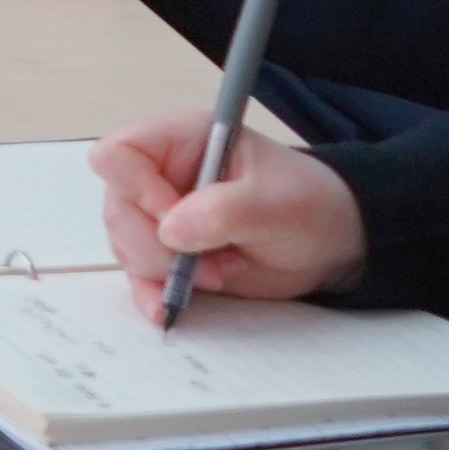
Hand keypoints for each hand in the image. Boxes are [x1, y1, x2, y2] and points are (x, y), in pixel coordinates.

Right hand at [87, 113, 365, 305]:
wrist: (330, 244)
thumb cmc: (309, 206)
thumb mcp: (279, 202)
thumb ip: (226, 209)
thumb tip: (170, 228)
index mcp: (183, 141)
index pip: (120, 153)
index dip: (137, 189)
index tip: (176, 219)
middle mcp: (161, 176)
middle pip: (118, 209)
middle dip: (157, 246)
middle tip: (209, 262)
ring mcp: (159, 217)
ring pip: (124, 246)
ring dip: (166, 271)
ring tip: (220, 273)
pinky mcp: (167, 254)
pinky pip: (138, 277)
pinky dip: (151, 294)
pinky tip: (168, 308)